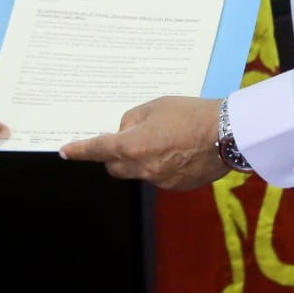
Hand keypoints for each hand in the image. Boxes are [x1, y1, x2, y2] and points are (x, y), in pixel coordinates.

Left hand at [57, 96, 227, 190]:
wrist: (228, 134)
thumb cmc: (192, 114)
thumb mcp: (155, 106)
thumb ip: (132, 120)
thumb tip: (125, 131)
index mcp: (132, 146)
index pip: (97, 150)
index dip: (79, 150)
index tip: (65, 151)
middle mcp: (143, 168)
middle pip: (115, 167)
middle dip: (114, 155)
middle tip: (128, 137)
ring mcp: (160, 181)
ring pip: (138, 172)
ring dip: (140, 159)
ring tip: (164, 138)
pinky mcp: (177, 187)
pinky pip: (158, 177)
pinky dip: (160, 165)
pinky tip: (178, 150)